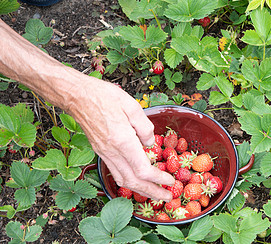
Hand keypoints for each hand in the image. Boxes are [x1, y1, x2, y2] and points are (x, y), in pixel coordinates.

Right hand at [0, 19, 173, 201]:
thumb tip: (151, 144)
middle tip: (167, 196)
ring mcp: (104, 153)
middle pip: (133, 181)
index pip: (143, 170)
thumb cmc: (104, 96)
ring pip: (122, 180)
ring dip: (140, 190)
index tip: (171, 181)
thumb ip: (145, 127)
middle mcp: (112, 151)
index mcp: (122, 141)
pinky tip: (137, 180)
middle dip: (152, 192)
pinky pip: (115, 172)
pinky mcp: (100, 151)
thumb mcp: (132, 106)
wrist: (77, 96)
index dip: (158, 179)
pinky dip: (128, 181)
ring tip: (154, 193)